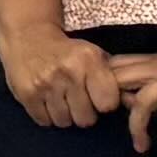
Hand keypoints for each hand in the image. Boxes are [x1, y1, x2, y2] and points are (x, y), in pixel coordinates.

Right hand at [0, 18, 122, 130]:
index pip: (108, 104)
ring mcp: (45, 84)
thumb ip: (110, 75)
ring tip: (61, 100)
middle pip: (86, 119)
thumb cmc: (67, 50)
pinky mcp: (27, 93)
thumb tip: (129, 100)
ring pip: (64, 122)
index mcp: (89, 60)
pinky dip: (47, 115)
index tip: (98, 97)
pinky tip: (47, 101)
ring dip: (64, 115)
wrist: (28, 34)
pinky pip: (44, 121)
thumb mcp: (93, 53)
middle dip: (83, 113)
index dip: (104, 103)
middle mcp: (68, 72)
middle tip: (78, 101)